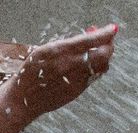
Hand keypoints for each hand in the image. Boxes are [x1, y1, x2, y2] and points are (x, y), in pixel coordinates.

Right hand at [0, 23, 116, 121]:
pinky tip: (86, 65)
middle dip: (109, 46)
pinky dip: (94, 68)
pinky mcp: (78, 91)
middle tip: (107, 40)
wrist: (24, 99)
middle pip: (103, 55)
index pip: (91, 40)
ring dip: (103, 58)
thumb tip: (89, 35)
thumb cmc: (32, 71)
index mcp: (61, 51)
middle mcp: (72, 65)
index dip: (105, 33)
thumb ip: (68, 45)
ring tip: (96, 52)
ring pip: (101, 67)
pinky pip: (93, 77)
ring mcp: (77, 80)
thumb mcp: (45, 51)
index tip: (113, 28)